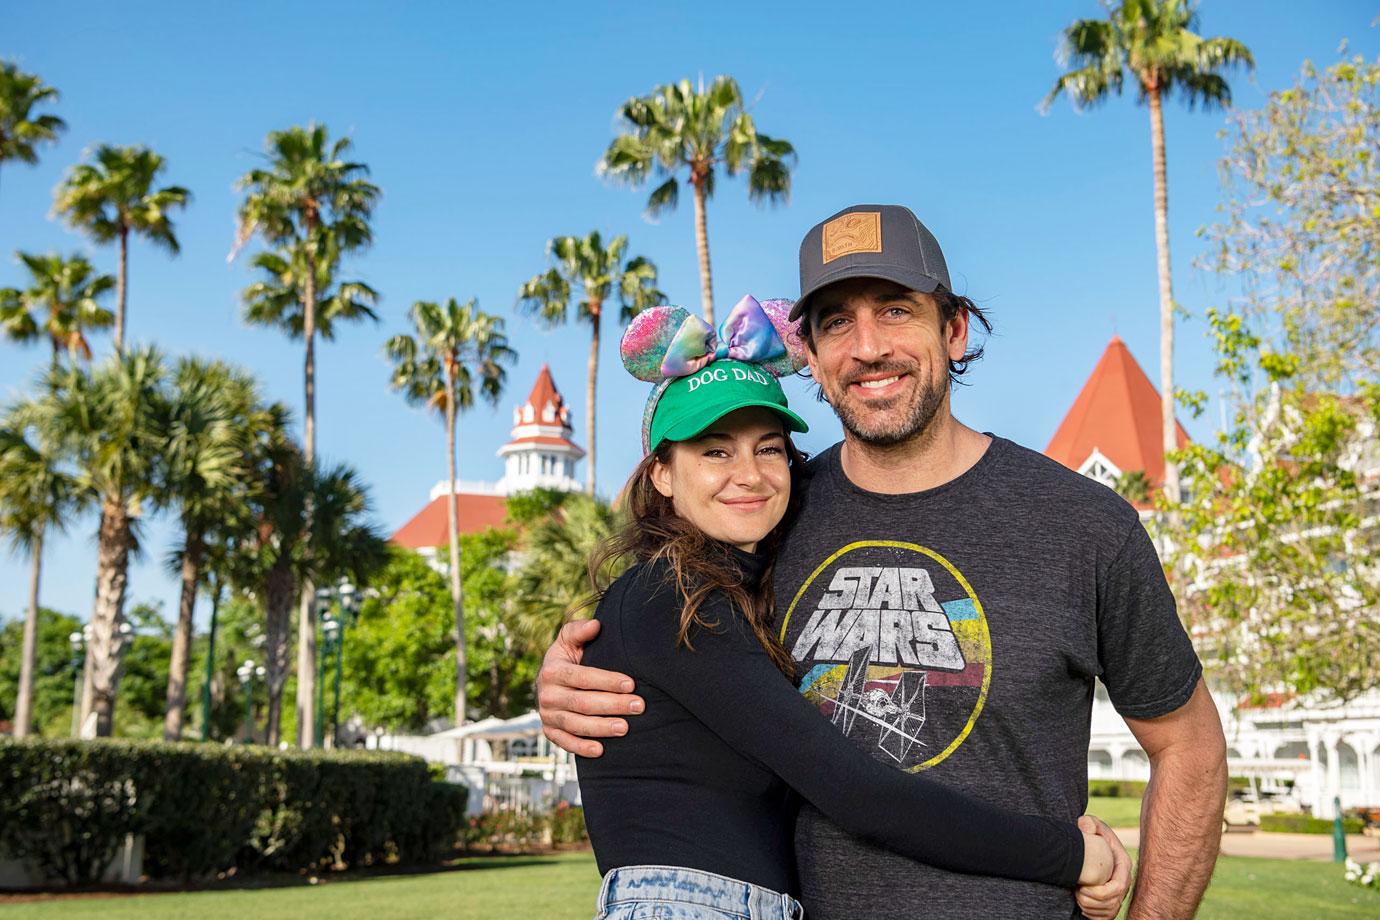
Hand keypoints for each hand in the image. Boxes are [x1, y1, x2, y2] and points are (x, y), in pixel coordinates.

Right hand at [537, 619, 644, 757]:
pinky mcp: (549, 731)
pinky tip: (601, 750)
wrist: (548, 680)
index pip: (583, 677)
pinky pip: (565, 742)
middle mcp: (547, 694)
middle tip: (638, 706)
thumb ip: (579, 630)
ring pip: (576, 724)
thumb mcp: (569, 640)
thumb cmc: (567, 657)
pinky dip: (581, 747)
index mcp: (552, 670)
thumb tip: (596, 625)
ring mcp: (547, 715)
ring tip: (625, 728)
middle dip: (613, 705)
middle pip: (583, 703)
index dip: (607, 681)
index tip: (631, 683)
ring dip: (601, 728)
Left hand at [1076, 815, 1131, 919]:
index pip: (1118, 888)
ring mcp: (1118, 895)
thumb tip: (1084, 826)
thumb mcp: (1092, 825)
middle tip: (1075, 892)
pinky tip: (1080, 904)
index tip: (1081, 888)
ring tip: (1076, 895)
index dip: (1100, 892)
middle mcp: (1123, 883)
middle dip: (1092, 902)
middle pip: (1113, 903)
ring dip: (1089, 908)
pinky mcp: (1110, 904)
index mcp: (1123, 867)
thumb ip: (1089, 823)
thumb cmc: (1092, 837)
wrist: (1090, 849)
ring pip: (1108, 912)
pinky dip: (1092, 915)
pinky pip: (1105, 918)